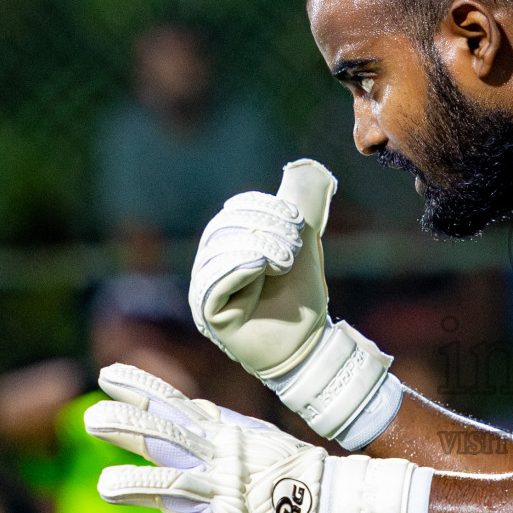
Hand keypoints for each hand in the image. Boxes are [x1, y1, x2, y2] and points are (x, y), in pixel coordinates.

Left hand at [84, 363, 329, 512]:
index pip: (176, 407)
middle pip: (169, 439)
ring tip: (105, 485)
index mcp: (223, 436)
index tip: (108, 375)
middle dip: (130, 427)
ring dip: (140, 484)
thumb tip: (189, 405)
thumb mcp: (253, 436)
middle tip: (92, 417)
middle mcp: (221, 459)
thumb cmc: (292, 469)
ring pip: (177, 484)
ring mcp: (227, 493)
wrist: (335, 499)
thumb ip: (218, 425)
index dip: (143, 389)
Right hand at [189, 160, 396, 443]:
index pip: (235, 212)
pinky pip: (216, 282)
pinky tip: (263, 269)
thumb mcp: (301, 243)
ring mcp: (205, 292)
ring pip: (220, 252)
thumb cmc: (300, 296)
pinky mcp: (209, 316)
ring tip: (285, 263)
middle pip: (225, 228)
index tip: (296, 220)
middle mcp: (210, 267)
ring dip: (260, 249)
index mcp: (228, 246)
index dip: (264, 208)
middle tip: (293, 247)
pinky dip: (242, 269)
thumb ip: (300, 207)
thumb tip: (306, 170)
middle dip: (266, 228)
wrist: (307, 343)